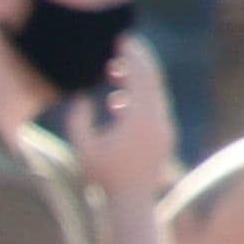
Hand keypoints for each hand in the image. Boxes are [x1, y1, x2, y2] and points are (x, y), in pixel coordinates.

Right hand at [64, 30, 180, 201]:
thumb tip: (81, 99)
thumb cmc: (104, 177)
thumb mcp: (83, 148)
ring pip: (154, 94)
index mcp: (139, 118)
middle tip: (126, 43)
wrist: (133, 202)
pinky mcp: (164, 137)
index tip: (122, 40)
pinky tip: (117, 102)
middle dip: (139, 60)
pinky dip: (138, 98)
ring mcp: (164, 128)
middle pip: (152, 80)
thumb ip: (78, 120)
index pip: (140, 77)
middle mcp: (158, 119)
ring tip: (116, 71)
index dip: (132, 56)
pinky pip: (153, 109)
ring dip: (136, 80)